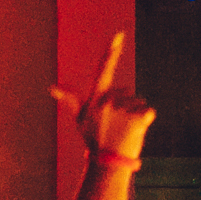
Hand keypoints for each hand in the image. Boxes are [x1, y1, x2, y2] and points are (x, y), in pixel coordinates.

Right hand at [52, 31, 154, 163]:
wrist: (107, 164)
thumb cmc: (93, 140)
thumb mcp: (80, 119)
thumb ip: (71, 99)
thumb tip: (52, 87)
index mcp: (96, 97)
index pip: (104, 69)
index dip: (111, 51)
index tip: (119, 35)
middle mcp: (110, 99)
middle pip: (126, 92)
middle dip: (124, 105)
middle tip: (115, 125)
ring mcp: (125, 108)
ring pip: (139, 102)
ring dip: (135, 114)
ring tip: (123, 130)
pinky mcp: (139, 117)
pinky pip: (149, 111)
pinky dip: (146, 121)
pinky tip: (135, 132)